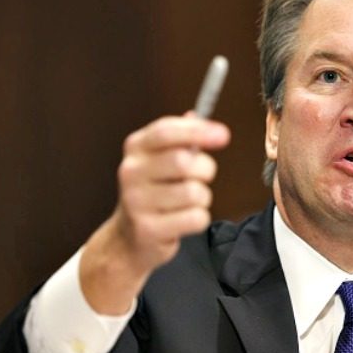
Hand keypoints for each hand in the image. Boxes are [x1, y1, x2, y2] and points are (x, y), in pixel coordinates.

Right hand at [80, 111, 230, 313]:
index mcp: (135, 148)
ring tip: (188, 202)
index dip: (197, 130)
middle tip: (201, 177)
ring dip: (202, 198)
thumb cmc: (154, 192)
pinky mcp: (149, 229)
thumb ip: (181, 137)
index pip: (166, 131)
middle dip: (205, 169)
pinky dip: (199, 219)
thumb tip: (199, 115)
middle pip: (184, 162)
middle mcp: (131, 172)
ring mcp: (137, 202)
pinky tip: (183, 220)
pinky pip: (196, 218)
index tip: (223, 135)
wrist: (129, 238)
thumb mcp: (160, 159)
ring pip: (194, 193)